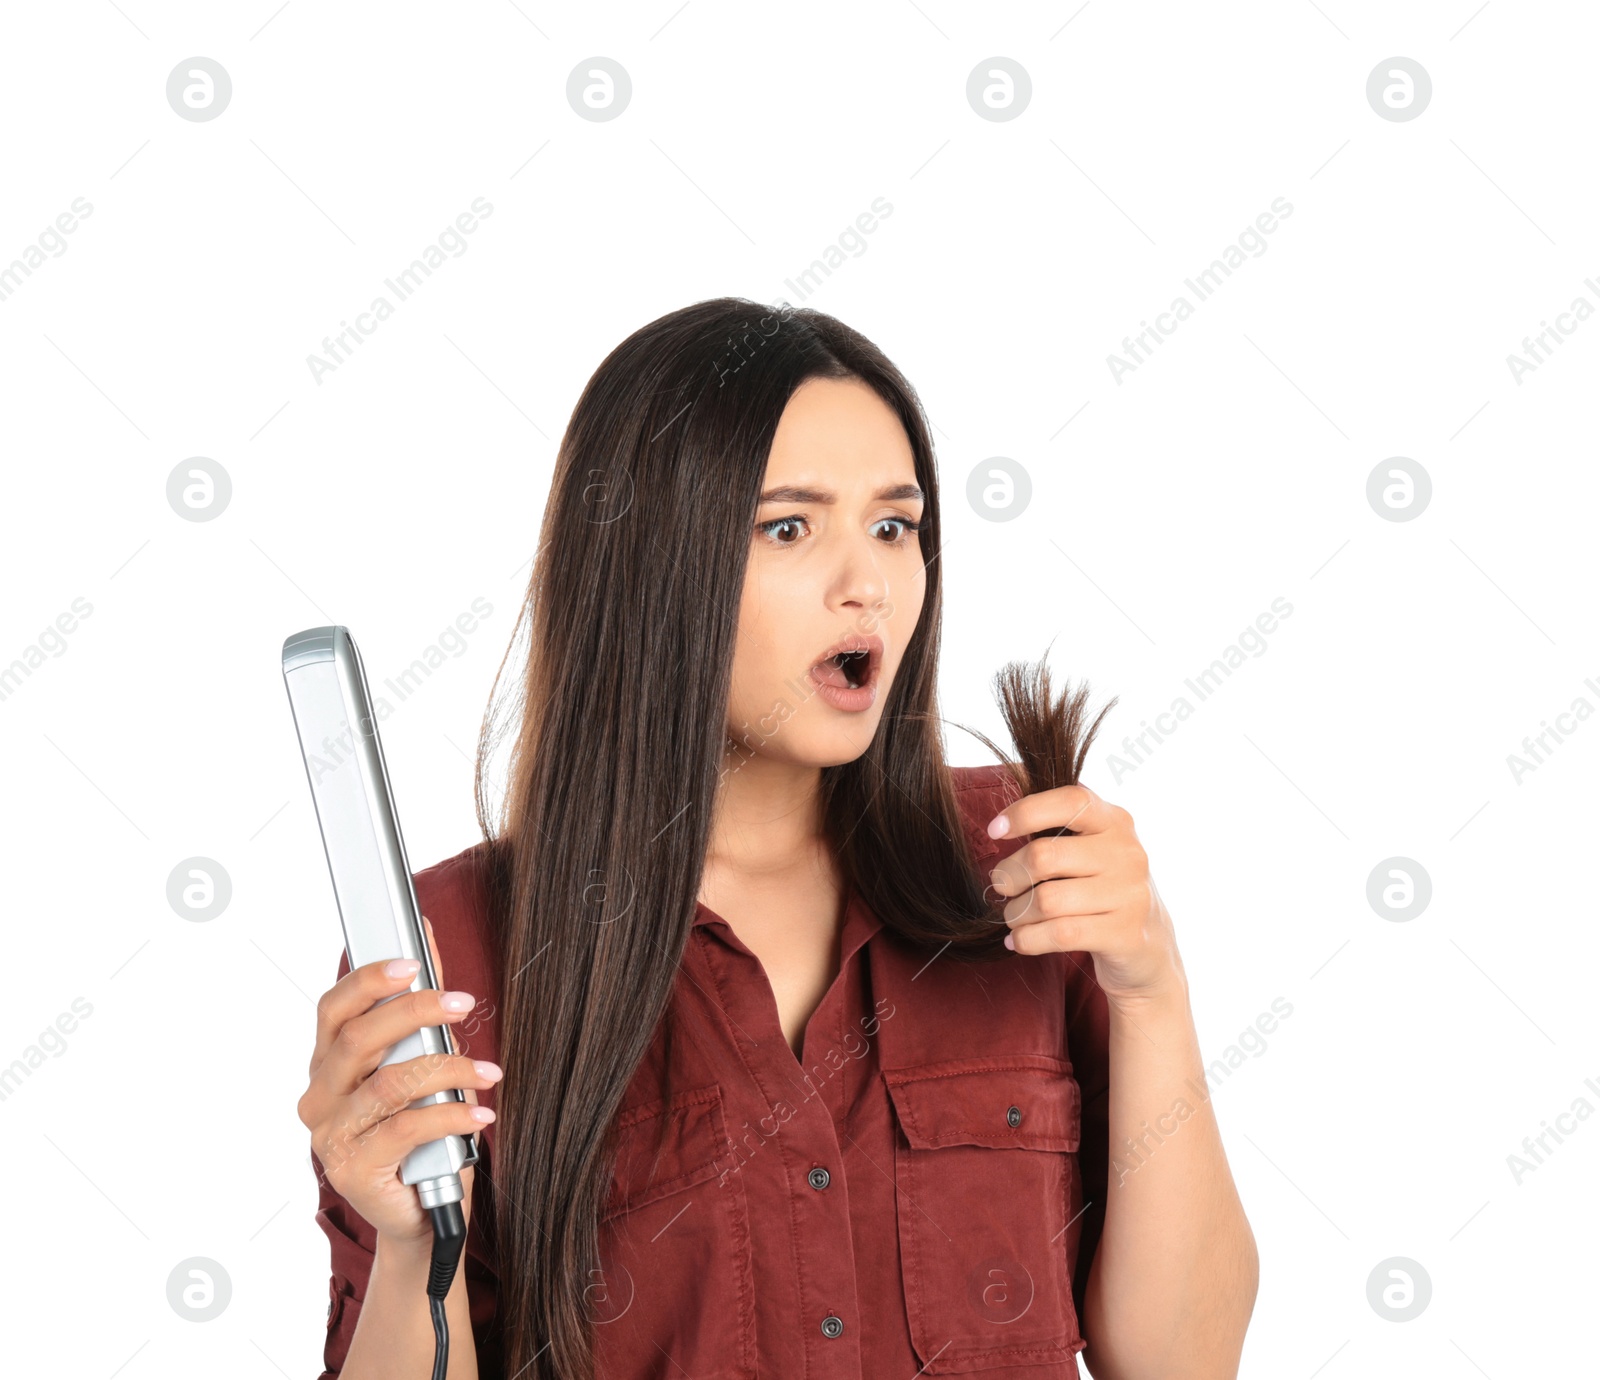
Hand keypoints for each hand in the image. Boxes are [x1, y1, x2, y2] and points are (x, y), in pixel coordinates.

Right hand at [297, 914, 499, 1247]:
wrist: (420, 1212)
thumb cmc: (420, 1133)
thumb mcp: (421, 1065)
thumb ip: (419, 1012)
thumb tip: (431, 941)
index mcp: (328, 1066)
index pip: (333, 1009)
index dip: (369, 980)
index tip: (413, 963)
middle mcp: (320, 1099)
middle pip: (359, 1039)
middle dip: (416, 1011)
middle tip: (464, 1003)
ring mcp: (331, 1137)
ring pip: (389, 1084)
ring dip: (449, 1069)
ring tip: (488, 1071)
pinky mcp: (353, 1171)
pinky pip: (406, 1129)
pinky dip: (452, 1116)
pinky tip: (481, 1114)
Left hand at [985, 784, 1184, 1006]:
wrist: (1148, 943)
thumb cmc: (1100, 888)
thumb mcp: (1088, 849)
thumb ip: (1054, 831)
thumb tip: (999, 826)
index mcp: (1115, 821)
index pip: (1070, 801)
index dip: (1026, 812)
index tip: (995, 830)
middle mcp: (1127, 853)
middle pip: (1044, 856)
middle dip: (1010, 875)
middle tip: (1003, 886)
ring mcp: (1130, 894)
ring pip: (1046, 901)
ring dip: (1016, 913)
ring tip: (1014, 917)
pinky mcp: (1125, 934)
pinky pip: (1059, 934)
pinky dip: (1028, 939)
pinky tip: (1019, 940)